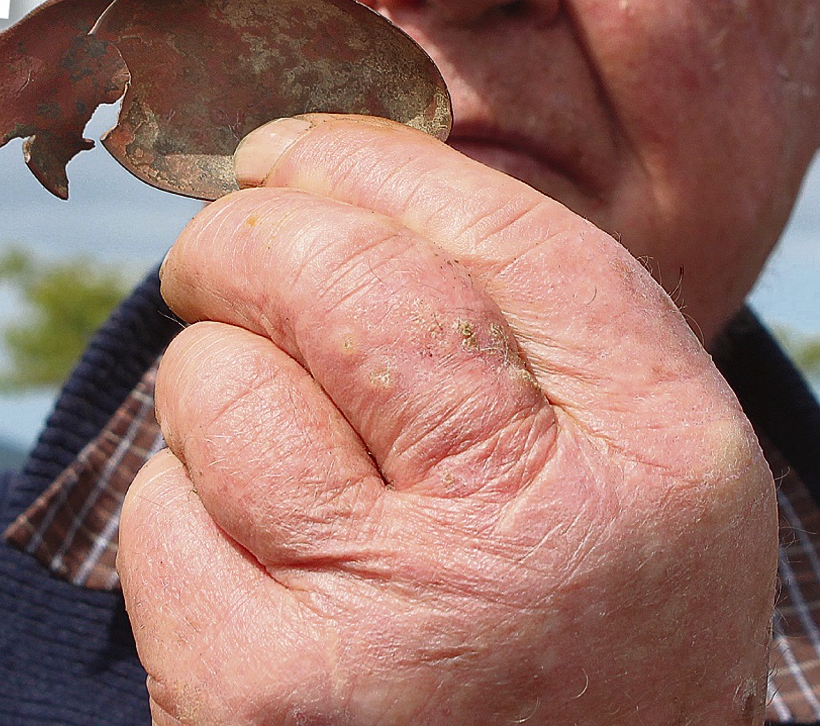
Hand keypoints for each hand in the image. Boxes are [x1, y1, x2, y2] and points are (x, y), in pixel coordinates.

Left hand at [118, 115, 777, 725]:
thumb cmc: (557, 654)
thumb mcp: (623, 496)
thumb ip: (524, 345)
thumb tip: (335, 179)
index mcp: (662, 458)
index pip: (500, 231)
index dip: (366, 162)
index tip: (285, 148)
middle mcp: (545, 530)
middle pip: (339, 273)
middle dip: (241, 240)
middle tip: (216, 264)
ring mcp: (398, 617)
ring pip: (221, 381)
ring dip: (208, 399)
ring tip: (272, 474)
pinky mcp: (264, 689)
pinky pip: (158, 510)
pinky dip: (176, 524)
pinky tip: (247, 580)